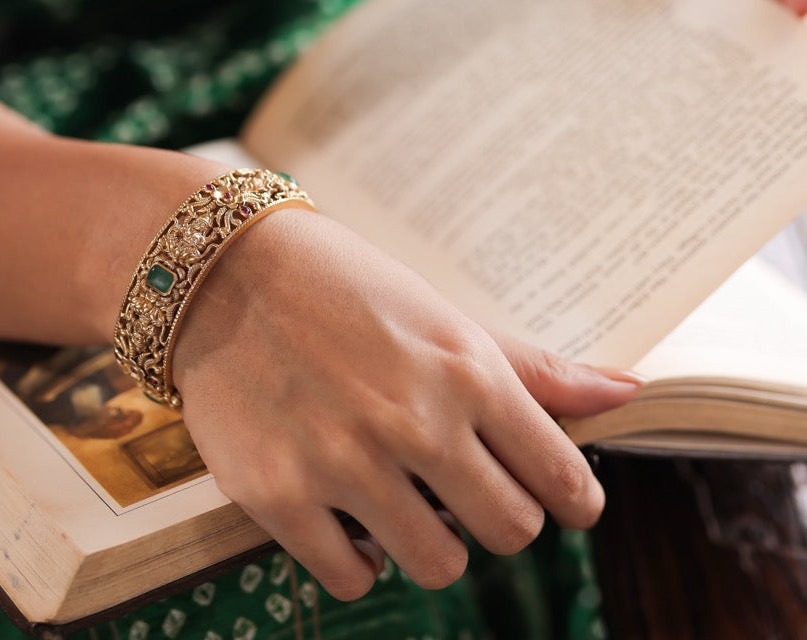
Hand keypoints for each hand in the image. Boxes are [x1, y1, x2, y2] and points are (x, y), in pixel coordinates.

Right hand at [173, 210, 638, 600]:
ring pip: (437, 566)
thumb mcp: (444, 316)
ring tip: (399, 493)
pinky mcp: (280, 497)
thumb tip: (627, 392)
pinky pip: (352, 579)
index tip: (560, 501)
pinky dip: (357, 556)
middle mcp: (414, 421)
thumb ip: (532, 370)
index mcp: (465, 370)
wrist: (225, 272)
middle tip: (464, 488)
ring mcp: (345, 463)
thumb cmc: (346, 286)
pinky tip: (345, 512)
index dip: (570, 498)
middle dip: (497, 518)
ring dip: (428, 541)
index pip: (560, 476)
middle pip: (509, 532)